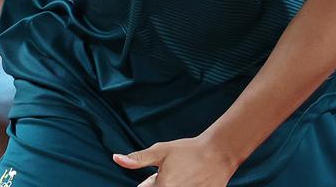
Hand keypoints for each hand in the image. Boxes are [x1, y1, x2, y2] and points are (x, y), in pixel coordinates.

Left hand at [112, 135, 238, 186]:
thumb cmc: (189, 151)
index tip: (156, 176)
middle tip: (173, 174)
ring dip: (174, 184)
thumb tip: (116, 159)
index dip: (148, 182)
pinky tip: (190, 181)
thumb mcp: (160, 151)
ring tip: (182, 176)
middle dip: (159, 183)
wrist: (219, 154)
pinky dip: (185, 186)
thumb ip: (137, 159)